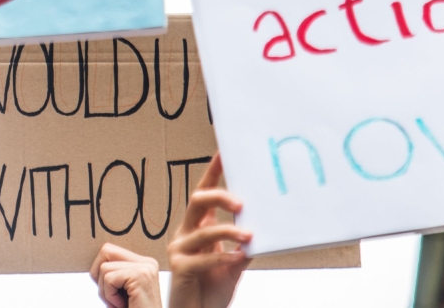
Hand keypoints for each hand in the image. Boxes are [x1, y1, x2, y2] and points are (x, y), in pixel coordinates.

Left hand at [90, 243, 162, 307]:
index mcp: (143, 263)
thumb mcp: (120, 291)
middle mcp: (147, 262)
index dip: (100, 272)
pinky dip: (110, 296)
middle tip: (112, 296)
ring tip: (120, 303)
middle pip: (106, 251)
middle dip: (99, 276)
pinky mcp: (141, 276)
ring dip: (106, 291)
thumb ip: (112, 274)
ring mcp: (146, 268)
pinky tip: (122, 305)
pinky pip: (109, 278)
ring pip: (104, 267)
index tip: (112, 292)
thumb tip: (93, 264)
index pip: (109, 251)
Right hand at [168, 154, 252, 307]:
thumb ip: (244, 245)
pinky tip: (238, 258)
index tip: (224, 153)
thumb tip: (263, 227)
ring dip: (229, 232)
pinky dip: (224, 257)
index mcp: (199, 226)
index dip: (213, 173)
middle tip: (242, 204)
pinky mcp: (180, 267)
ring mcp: (180, 249)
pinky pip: (203, 258)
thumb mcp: (235, 263)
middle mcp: (186, 233)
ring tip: (249, 238)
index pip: (205, 193)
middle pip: (198, 202)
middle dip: (220, 196)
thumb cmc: (213, 288)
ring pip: (204, 231)